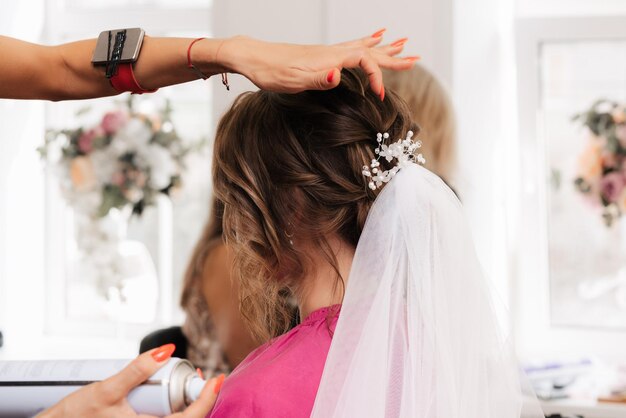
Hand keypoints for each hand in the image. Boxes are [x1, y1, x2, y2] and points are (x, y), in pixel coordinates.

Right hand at [38, 344, 221, 417]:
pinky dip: (173, 410)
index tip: (217, 379)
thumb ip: (136, 371)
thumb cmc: (75, 416)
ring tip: (190, 384)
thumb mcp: (107, 389)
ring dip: (188, 406)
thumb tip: (165, 350)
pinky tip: (170, 396)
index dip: (207, 399)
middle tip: (204, 378)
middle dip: (200, 400)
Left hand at [220, 30, 418, 97]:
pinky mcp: (320, 55)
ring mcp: (326, 52)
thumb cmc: (270, 71)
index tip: (380, 96)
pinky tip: (368, 40)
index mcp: (329, 59)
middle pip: (369, 52)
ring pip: (362, 47)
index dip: (376, 77)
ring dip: (383, 48)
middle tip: (415, 57)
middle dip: (393, 57)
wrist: (252, 56)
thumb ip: (318, 78)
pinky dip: (364, 44)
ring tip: (400, 43)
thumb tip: (339, 75)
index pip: (364, 61)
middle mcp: (331, 52)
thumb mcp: (293, 80)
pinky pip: (350, 47)